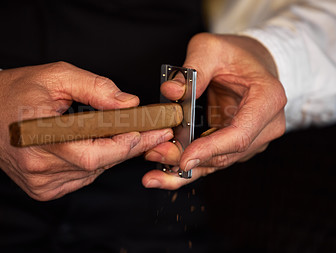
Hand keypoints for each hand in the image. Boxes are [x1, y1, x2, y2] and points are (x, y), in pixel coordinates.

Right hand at [0, 62, 172, 200]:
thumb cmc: (16, 92)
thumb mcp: (56, 77)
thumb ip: (95, 88)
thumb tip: (128, 103)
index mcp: (40, 137)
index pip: (96, 151)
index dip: (129, 143)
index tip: (155, 131)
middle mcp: (40, 167)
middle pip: (98, 164)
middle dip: (127, 147)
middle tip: (151, 132)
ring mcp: (40, 182)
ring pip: (92, 172)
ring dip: (110, 154)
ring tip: (122, 134)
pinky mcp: (41, 189)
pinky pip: (80, 179)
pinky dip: (93, 164)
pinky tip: (94, 146)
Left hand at [143, 33, 286, 188]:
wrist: (252, 63)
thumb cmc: (235, 54)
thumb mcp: (212, 48)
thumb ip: (193, 68)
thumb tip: (171, 91)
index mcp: (267, 99)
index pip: (239, 135)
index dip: (210, 150)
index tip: (184, 159)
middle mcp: (266, 126)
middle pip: (225, 154)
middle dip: (187, 160)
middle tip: (154, 155)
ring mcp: (254, 139)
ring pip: (217, 164)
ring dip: (184, 171)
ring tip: (153, 173)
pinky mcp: (238, 146)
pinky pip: (213, 162)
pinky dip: (189, 171)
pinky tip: (165, 176)